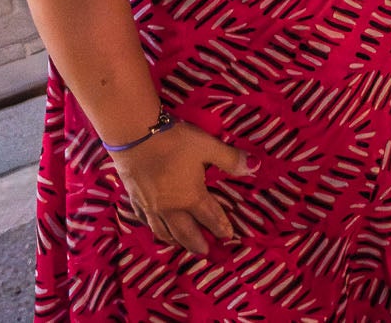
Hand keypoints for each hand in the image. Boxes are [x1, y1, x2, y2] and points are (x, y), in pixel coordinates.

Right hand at [111, 120, 250, 257]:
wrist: (133, 137)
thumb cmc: (174, 141)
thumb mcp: (207, 146)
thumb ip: (230, 159)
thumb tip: (256, 166)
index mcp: (191, 197)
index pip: (210, 217)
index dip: (221, 227)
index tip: (228, 236)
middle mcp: (171, 208)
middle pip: (186, 232)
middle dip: (197, 243)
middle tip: (205, 253)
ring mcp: (151, 206)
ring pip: (164, 231)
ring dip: (175, 241)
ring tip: (180, 246)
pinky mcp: (135, 199)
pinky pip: (146, 221)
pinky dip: (154, 229)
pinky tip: (155, 228)